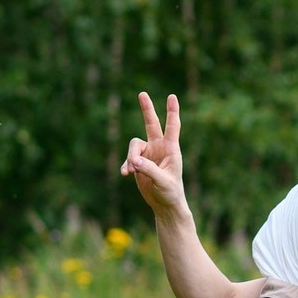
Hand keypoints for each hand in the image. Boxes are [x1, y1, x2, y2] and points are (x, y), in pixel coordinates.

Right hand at [121, 93, 186, 216]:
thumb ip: (148, 169)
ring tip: (131, 171)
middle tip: (142, 93)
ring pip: (133, 145)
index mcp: (171, 149)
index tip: (172, 96)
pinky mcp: (138, 162)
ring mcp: (148, 154)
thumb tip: (134, 160)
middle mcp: (159, 148)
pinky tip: (125, 174)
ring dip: (131, 157)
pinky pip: (128, 159)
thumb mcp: (162, 181)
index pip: (172, 127)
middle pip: (151, 124)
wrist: (164, 204)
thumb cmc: (170, 192)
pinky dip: (126, 165)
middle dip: (147, 109)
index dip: (172, 112)